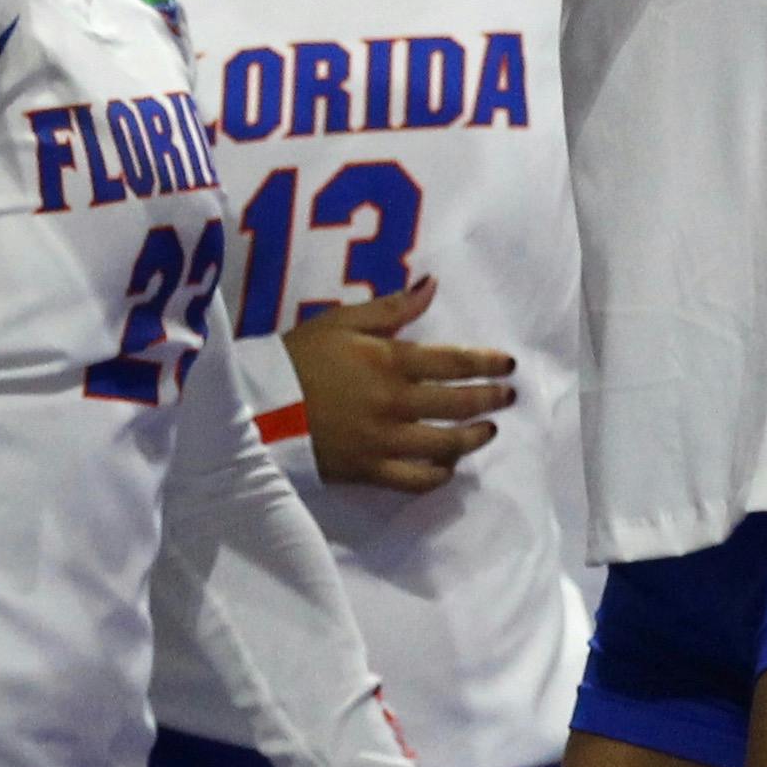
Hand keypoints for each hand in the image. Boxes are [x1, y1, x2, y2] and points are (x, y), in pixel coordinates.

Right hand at [282, 278, 517, 494]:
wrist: (257, 405)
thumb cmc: (298, 355)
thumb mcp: (341, 321)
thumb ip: (391, 307)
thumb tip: (432, 285)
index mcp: (390, 362)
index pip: (454, 363)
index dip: (487, 363)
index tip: (508, 364)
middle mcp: (397, 403)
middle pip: (458, 404)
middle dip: (490, 398)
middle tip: (507, 395)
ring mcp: (386, 442)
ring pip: (445, 445)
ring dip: (473, 437)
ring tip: (488, 430)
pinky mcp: (370, 472)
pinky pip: (416, 481)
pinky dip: (438, 475)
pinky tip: (447, 466)